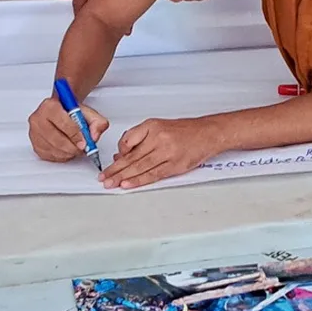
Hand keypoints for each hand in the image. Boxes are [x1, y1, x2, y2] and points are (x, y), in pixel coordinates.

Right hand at [29, 96, 108, 161]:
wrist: (61, 112)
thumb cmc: (71, 112)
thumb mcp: (88, 112)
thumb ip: (97, 122)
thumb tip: (94, 136)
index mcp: (50, 106)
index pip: (63, 123)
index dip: (75, 135)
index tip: (84, 142)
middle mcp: (38, 118)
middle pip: (57, 139)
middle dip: (73, 147)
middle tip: (82, 149)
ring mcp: (34, 132)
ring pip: (53, 149)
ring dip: (68, 153)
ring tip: (76, 148)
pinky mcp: (35, 144)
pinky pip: (49, 156)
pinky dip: (61, 156)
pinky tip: (67, 150)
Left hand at [102, 117, 223, 189]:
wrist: (208, 133)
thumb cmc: (185, 131)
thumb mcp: (159, 126)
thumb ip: (141, 139)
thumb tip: (122, 155)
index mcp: (152, 126)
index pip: (127, 141)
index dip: (118, 154)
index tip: (111, 163)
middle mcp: (158, 138)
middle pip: (131, 157)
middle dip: (114, 169)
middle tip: (103, 178)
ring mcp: (167, 152)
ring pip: (139, 167)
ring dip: (122, 177)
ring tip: (111, 184)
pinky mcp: (175, 165)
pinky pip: (153, 174)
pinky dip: (139, 180)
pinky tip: (128, 184)